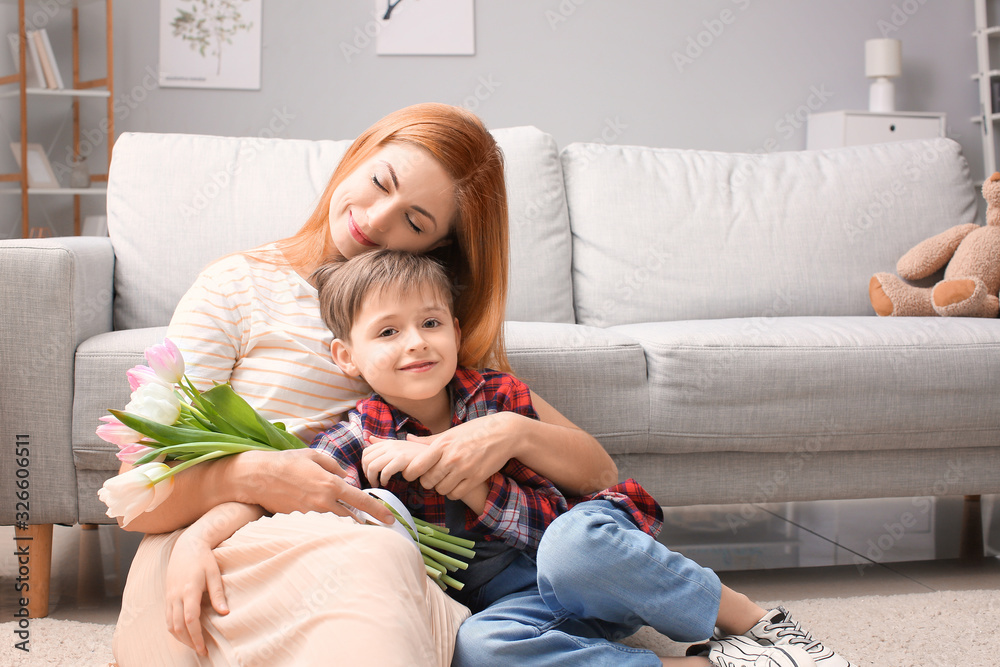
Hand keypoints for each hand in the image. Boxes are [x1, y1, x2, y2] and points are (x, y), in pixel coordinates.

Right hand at [164, 531, 226, 655]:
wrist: (186, 546)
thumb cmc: (203, 559)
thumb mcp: (214, 574)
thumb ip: (218, 594)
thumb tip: (225, 613)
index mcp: (188, 590)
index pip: (190, 620)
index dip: (196, 637)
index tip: (204, 648)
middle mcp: (175, 595)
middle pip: (178, 626)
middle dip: (189, 642)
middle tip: (202, 651)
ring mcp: (169, 596)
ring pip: (170, 624)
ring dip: (181, 638)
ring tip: (194, 645)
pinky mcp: (167, 596)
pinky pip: (167, 618)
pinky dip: (174, 629)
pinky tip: (184, 633)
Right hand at [241, 449, 393, 522]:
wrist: (257, 477)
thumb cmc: (286, 463)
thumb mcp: (314, 456)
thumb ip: (334, 466)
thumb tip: (346, 477)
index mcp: (331, 484)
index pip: (361, 501)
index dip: (378, 511)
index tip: (390, 519)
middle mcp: (323, 502)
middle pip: (351, 517)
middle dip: (362, 521)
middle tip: (373, 524)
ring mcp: (311, 514)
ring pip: (336, 522)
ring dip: (345, 523)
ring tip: (352, 524)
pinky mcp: (300, 521)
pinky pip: (319, 524)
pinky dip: (326, 523)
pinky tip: (326, 521)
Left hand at [362, 437, 429, 486]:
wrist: (435, 456)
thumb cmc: (416, 454)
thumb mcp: (399, 445)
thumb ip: (383, 442)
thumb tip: (369, 438)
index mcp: (388, 442)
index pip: (366, 452)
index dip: (364, 465)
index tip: (370, 474)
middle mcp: (390, 445)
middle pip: (367, 460)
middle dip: (367, 473)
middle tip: (373, 481)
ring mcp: (396, 452)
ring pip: (372, 466)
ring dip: (372, 478)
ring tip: (378, 484)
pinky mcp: (403, 460)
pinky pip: (385, 472)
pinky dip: (382, 480)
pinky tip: (386, 483)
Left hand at [400, 412, 520, 499]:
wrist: (505, 433)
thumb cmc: (476, 430)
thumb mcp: (452, 432)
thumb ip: (429, 440)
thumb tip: (407, 439)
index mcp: (442, 444)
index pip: (416, 467)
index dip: (411, 473)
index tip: (414, 473)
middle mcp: (451, 457)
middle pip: (428, 481)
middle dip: (428, 481)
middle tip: (433, 476)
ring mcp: (464, 469)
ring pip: (441, 490)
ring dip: (442, 487)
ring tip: (447, 479)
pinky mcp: (476, 478)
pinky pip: (456, 494)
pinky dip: (454, 492)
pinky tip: (457, 484)